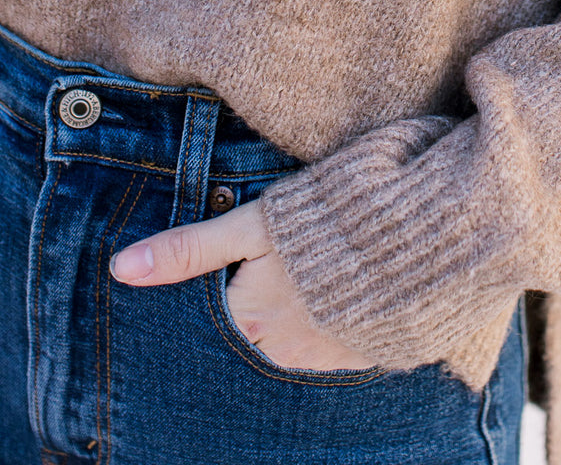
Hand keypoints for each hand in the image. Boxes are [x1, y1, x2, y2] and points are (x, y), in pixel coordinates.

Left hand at [110, 199, 372, 370]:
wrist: (421, 236)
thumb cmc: (328, 222)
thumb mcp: (252, 224)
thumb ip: (190, 248)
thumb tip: (121, 268)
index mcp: (249, 319)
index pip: (217, 314)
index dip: (227, 283)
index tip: (244, 259)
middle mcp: (283, 351)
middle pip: (255, 329)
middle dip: (264, 299)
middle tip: (284, 260)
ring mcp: (328, 356)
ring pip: (295, 336)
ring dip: (300, 309)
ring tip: (315, 268)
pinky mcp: (370, 351)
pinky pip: (338, 340)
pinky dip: (336, 317)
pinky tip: (349, 284)